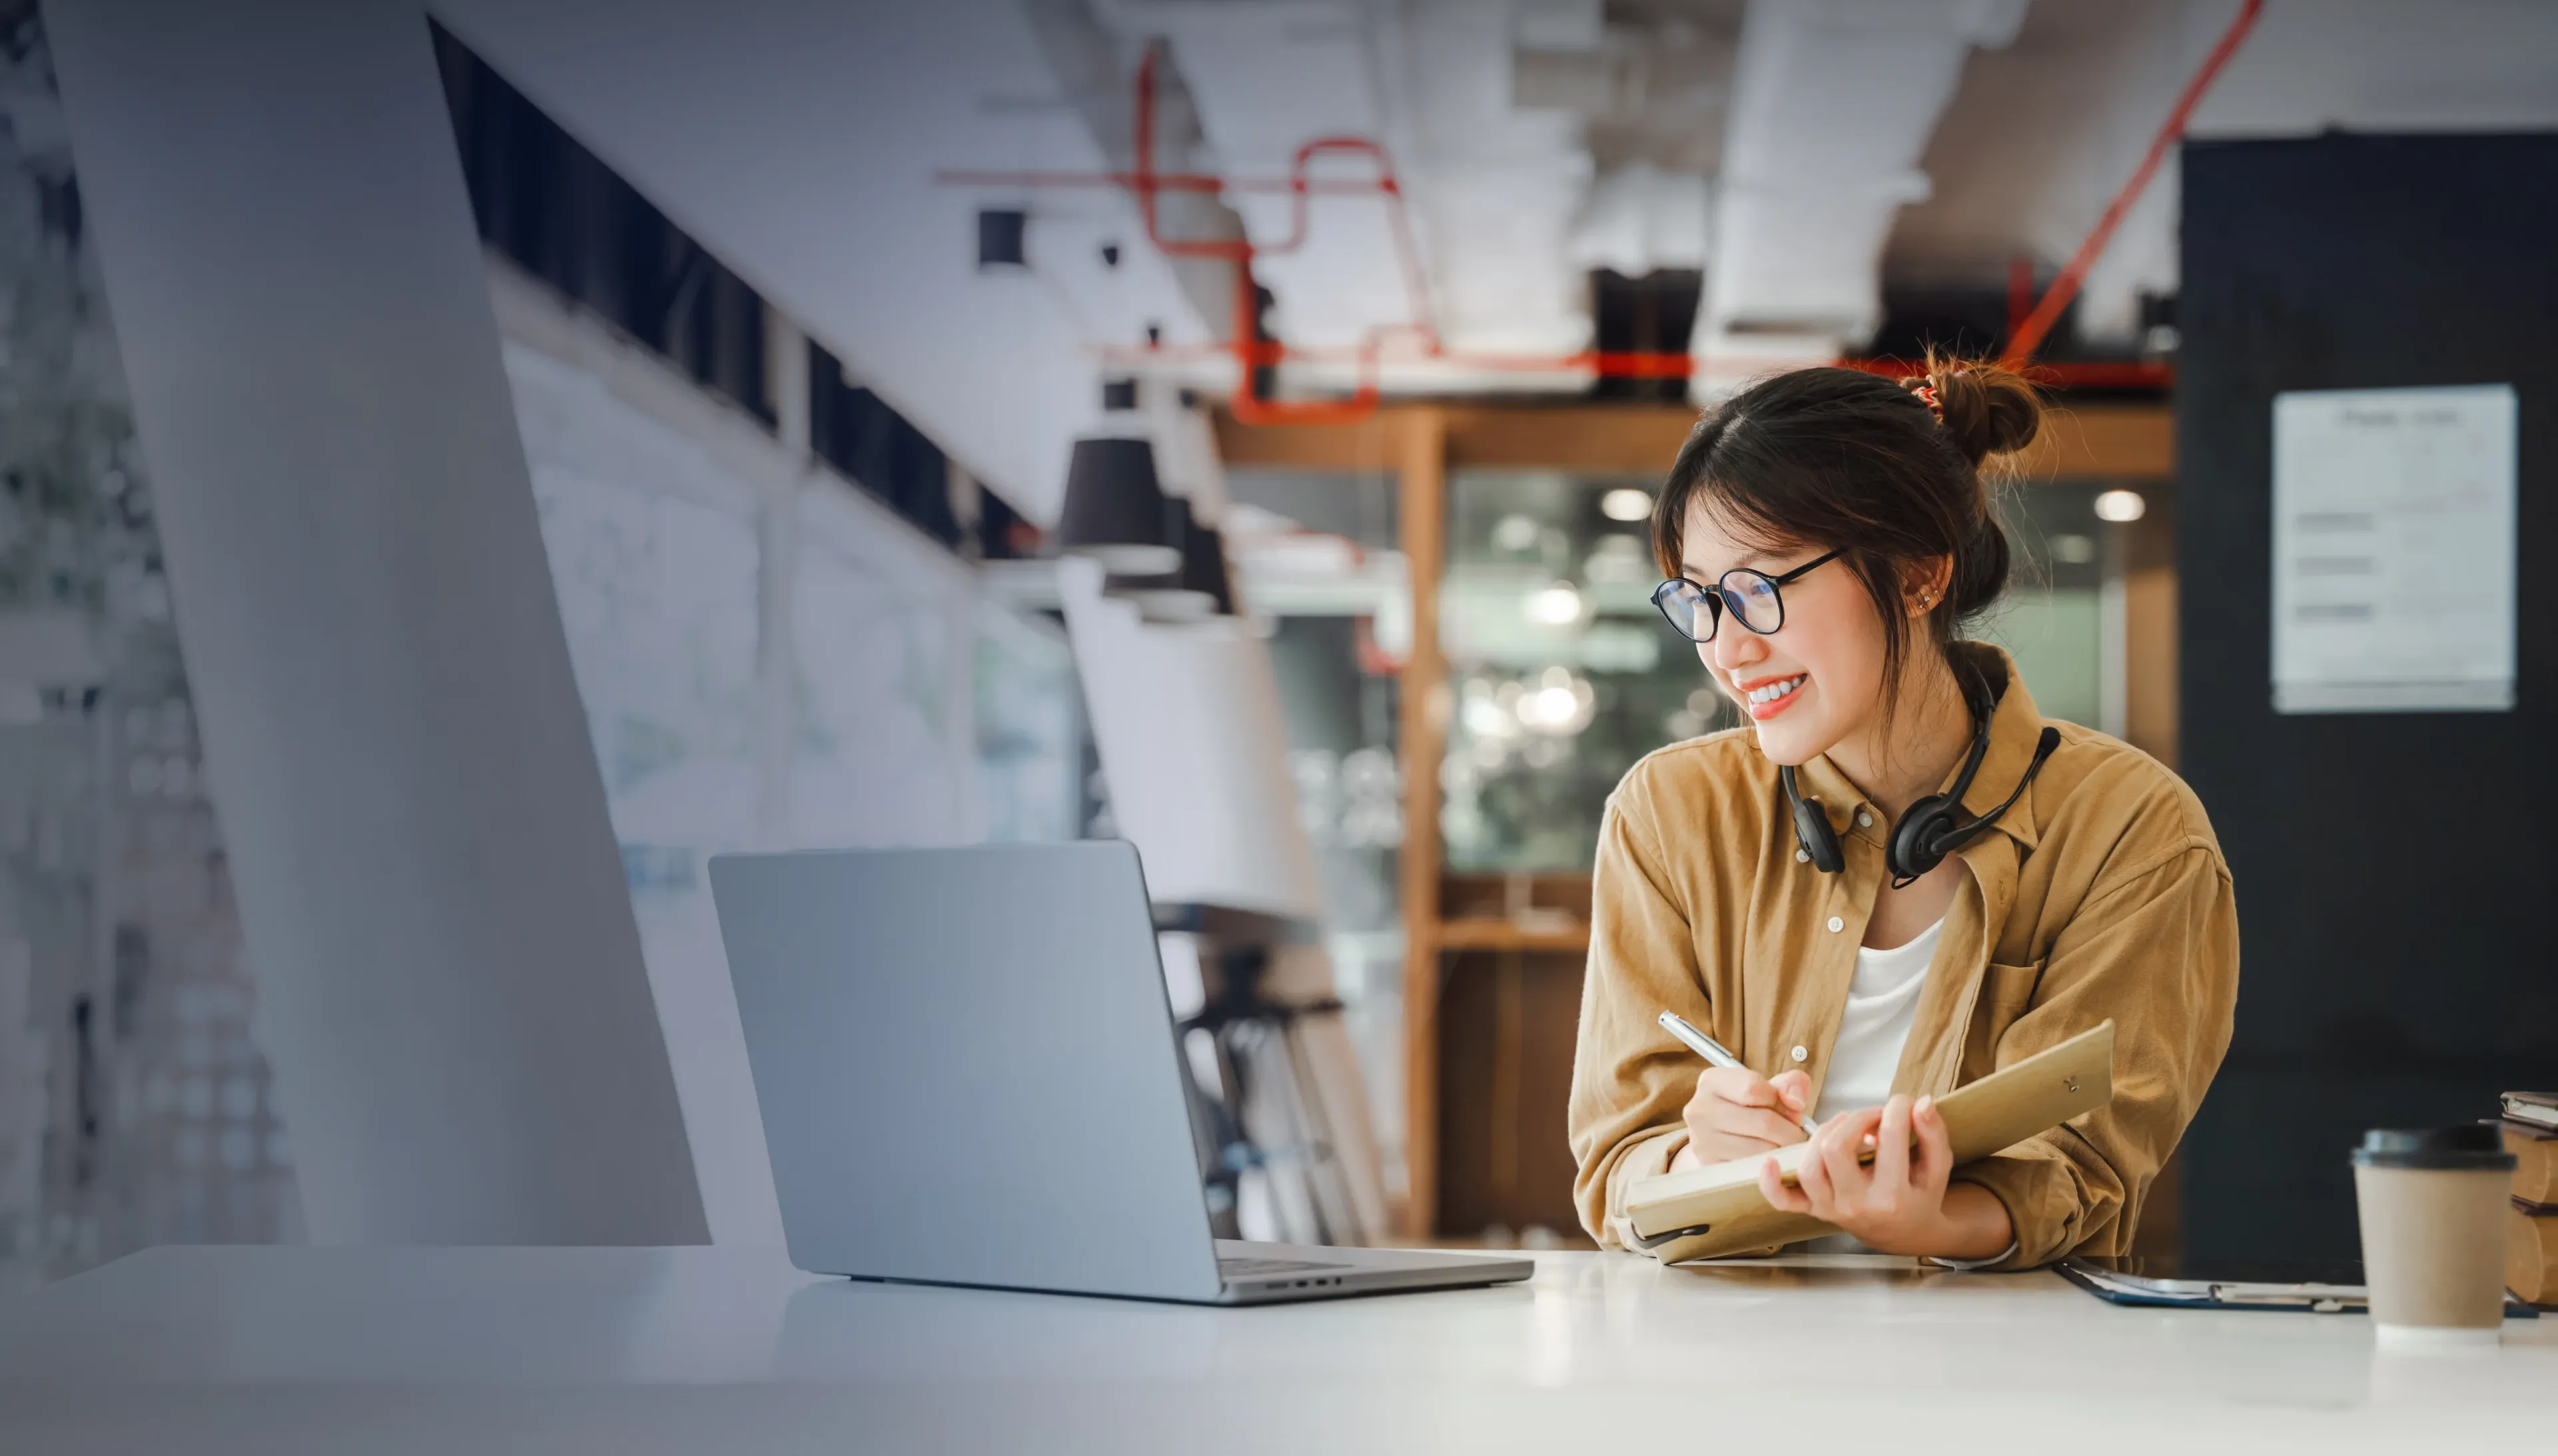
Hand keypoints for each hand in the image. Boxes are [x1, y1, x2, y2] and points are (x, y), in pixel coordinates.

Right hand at [1670, 1065, 1812, 1169]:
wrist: (1721, 1139)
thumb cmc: (1751, 1109)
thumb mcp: (1770, 1088)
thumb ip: (1792, 1084)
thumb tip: (1796, 1101)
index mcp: (1711, 1082)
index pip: (1754, 1087)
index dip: (1779, 1099)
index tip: (1785, 1107)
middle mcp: (1700, 1110)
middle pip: (1764, 1121)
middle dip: (1790, 1131)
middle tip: (1794, 1134)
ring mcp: (1702, 1141)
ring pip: (1763, 1149)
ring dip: (1782, 1150)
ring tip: (1781, 1145)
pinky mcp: (1711, 1168)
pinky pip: (1755, 1169)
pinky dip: (1769, 1165)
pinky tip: (1769, 1159)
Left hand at [1758, 1093, 2005, 1257]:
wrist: (1907, 1233)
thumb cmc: (1920, 1196)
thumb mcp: (1938, 1167)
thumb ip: (1933, 1133)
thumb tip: (1920, 1102)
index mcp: (1893, 1196)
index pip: (1889, 1137)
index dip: (1897, 1108)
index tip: (1903, 1103)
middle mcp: (1858, 1206)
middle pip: (1837, 1148)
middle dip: (1856, 1118)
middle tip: (1873, 1115)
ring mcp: (1832, 1210)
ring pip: (1810, 1166)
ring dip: (1824, 1134)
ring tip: (1847, 1126)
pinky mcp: (1815, 1210)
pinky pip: (1784, 1201)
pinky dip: (1772, 1183)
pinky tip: (1771, 1161)